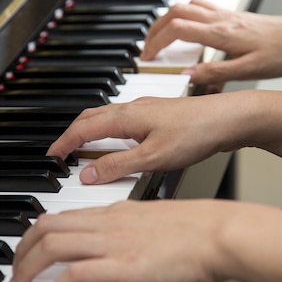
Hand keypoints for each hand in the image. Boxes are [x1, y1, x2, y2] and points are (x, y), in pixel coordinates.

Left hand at [9, 200, 229, 281]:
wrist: (219, 233)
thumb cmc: (199, 230)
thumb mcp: (158, 223)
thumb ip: (134, 231)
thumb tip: (123, 247)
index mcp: (117, 211)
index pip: (64, 214)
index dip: (39, 231)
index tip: (30, 247)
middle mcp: (109, 222)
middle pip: (47, 225)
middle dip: (22, 247)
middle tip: (16, 267)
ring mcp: (114, 242)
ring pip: (52, 244)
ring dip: (28, 266)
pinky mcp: (123, 264)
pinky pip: (73, 274)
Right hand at [47, 93, 254, 183]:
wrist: (230, 119)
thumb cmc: (197, 133)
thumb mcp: (153, 157)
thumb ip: (118, 166)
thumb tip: (88, 173)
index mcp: (126, 116)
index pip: (82, 128)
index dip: (63, 143)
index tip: (51, 157)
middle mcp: (133, 108)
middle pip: (91, 117)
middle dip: (72, 134)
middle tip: (62, 153)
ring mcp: (146, 109)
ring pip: (107, 117)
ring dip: (90, 132)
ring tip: (84, 150)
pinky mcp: (159, 115)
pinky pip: (123, 121)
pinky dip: (110, 132)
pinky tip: (120, 145)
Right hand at [140, 0, 281, 84]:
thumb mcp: (249, 72)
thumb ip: (215, 73)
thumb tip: (187, 75)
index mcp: (221, 34)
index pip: (177, 30)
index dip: (157, 42)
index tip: (147, 57)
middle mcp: (221, 20)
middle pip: (175, 12)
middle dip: (155, 29)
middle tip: (147, 48)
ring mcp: (226, 14)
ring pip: (186, 6)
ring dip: (168, 19)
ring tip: (161, 39)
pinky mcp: (233, 15)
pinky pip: (202, 6)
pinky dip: (186, 14)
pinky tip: (189, 29)